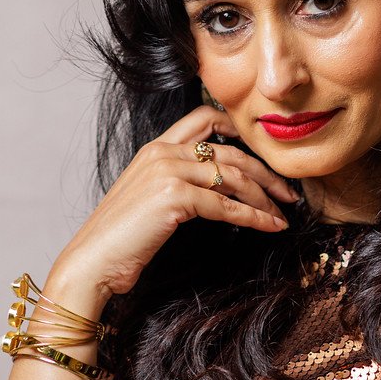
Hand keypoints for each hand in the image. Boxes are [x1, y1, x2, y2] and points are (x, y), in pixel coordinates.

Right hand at [46, 103, 300, 309]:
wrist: (92, 261)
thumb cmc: (119, 240)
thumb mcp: (147, 200)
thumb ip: (174, 184)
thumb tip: (209, 191)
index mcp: (155, 148)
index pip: (204, 118)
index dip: (238, 129)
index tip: (263, 153)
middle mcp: (162, 152)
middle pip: (229, 148)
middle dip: (265, 169)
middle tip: (288, 191)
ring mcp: (167, 171)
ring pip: (233, 175)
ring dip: (265, 195)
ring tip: (284, 213)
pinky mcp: (174, 196)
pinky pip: (226, 204)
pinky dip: (254, 216)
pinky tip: (271, 226)